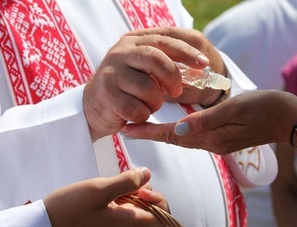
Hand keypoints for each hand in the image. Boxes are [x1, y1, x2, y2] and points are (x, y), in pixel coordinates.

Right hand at [43, 167, 167, 226]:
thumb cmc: (70, 208)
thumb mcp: (100, 188)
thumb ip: (128, 181)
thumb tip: (148, 174)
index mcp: (130, 224)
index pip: (164, 217)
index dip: (158, 198)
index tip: (139, 187)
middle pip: (149, 208)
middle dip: (139, 191)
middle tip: (116, 183)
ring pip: (134, 206)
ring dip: (125, 192)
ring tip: (104, 189)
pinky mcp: (106, 226)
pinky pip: (121, 209)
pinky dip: (115, 198)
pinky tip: (99, 195)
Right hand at [83, 31, 211, 140]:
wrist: (92, 107)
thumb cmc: (127, 89)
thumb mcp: (144, 69)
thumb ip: (165, 62)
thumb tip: (199, 66)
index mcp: (132, 41)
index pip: (165, 40)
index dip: (186, 52)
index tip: (204, 64)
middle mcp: (120, 53)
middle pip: (157, 60)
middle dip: (172, 78)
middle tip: (176, 92)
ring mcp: (111, 74)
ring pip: (149, 89)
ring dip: (155, 103)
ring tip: (148, 105)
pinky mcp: (107, 96)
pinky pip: (137, 109)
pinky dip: (142, 115)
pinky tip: (134, 114)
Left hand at [122, 90, 296, 153]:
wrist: (289, 118)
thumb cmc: (264, 107)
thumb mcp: (234, 109)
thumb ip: (205, 120)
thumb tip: (177, 129)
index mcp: (212, 138)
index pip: (172, 135)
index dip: (148, 132)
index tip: (125, 130)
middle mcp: (212, 144)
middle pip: (174, 140)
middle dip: (149, 135)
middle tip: (125, 128)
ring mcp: (218, 143)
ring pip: (183, 140)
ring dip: (161, 135)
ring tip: (141, 128)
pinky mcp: (224, 140)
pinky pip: (194, 138)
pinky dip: (178, 133)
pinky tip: (171, 128)